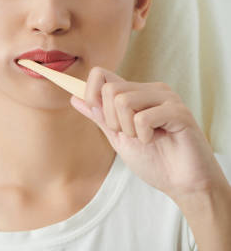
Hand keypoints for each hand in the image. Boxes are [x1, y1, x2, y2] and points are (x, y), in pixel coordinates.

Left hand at [69, 66, 226, 202]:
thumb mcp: (118, 138)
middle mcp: (150, 90)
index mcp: (135, 93)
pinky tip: (158, 140)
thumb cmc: (155, 162)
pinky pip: (143, 118)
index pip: (101, 74)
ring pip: (123, 100)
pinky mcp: (179, 112)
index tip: (98, 115)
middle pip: (109, 89)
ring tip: (146, 139)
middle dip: (112, 120)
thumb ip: (100, 116)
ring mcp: (166, 98)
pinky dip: (144, 136)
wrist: (184, 185)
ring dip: (128, 129)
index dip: (89, 92)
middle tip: (130, 135)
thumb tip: (75, 97)